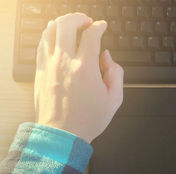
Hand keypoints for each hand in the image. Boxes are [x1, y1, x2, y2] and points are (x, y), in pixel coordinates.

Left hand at [35, 13, 123, 142]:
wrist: (62, 135)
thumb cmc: (87, 119)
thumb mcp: (114, 100)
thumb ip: (116, 73)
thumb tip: (107, 57)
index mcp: (85, 69)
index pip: (91, 35)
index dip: (99, 27)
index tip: (102, 27)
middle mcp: (65, 63)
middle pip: (66, 25)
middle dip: (79, 18)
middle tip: (86, 22)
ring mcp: (49, 66)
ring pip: (50, 31)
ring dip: (62, 23)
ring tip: (70, 26)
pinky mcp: (40, 72)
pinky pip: (41, 44)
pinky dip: (50, 36)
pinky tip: (56, 39)